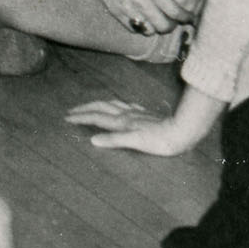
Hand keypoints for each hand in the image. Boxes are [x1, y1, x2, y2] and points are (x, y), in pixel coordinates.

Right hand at [70, 92, 218, 159]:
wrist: (182, 131)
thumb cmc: (160, 141)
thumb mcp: (135, 142)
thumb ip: (114, 140)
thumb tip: (92, 139)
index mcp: (122, 122)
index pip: (96, 117)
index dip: (81, 117)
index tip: (67, 118)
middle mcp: (126, 115)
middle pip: (101, 107)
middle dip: (85, 108)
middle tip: (72, 110)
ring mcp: (136, 113)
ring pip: (112, 105)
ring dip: (98, 105)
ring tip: (90, 106)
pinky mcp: (144, 115)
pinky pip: (125, 106)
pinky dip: (116, 106)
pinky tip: (120, 107)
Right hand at [81, 0, 197, 38]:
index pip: (174, 11)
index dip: (185, 17)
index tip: (189, 17)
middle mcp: (140, 1)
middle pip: (163, 25)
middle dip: (173, 25)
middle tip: (175, 21)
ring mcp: (127, 9)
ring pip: (149, 30)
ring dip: (158, 28)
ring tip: (160, 21)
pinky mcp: (116, 13)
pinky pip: (133, 28)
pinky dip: (142, 27)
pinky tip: (145, 20)